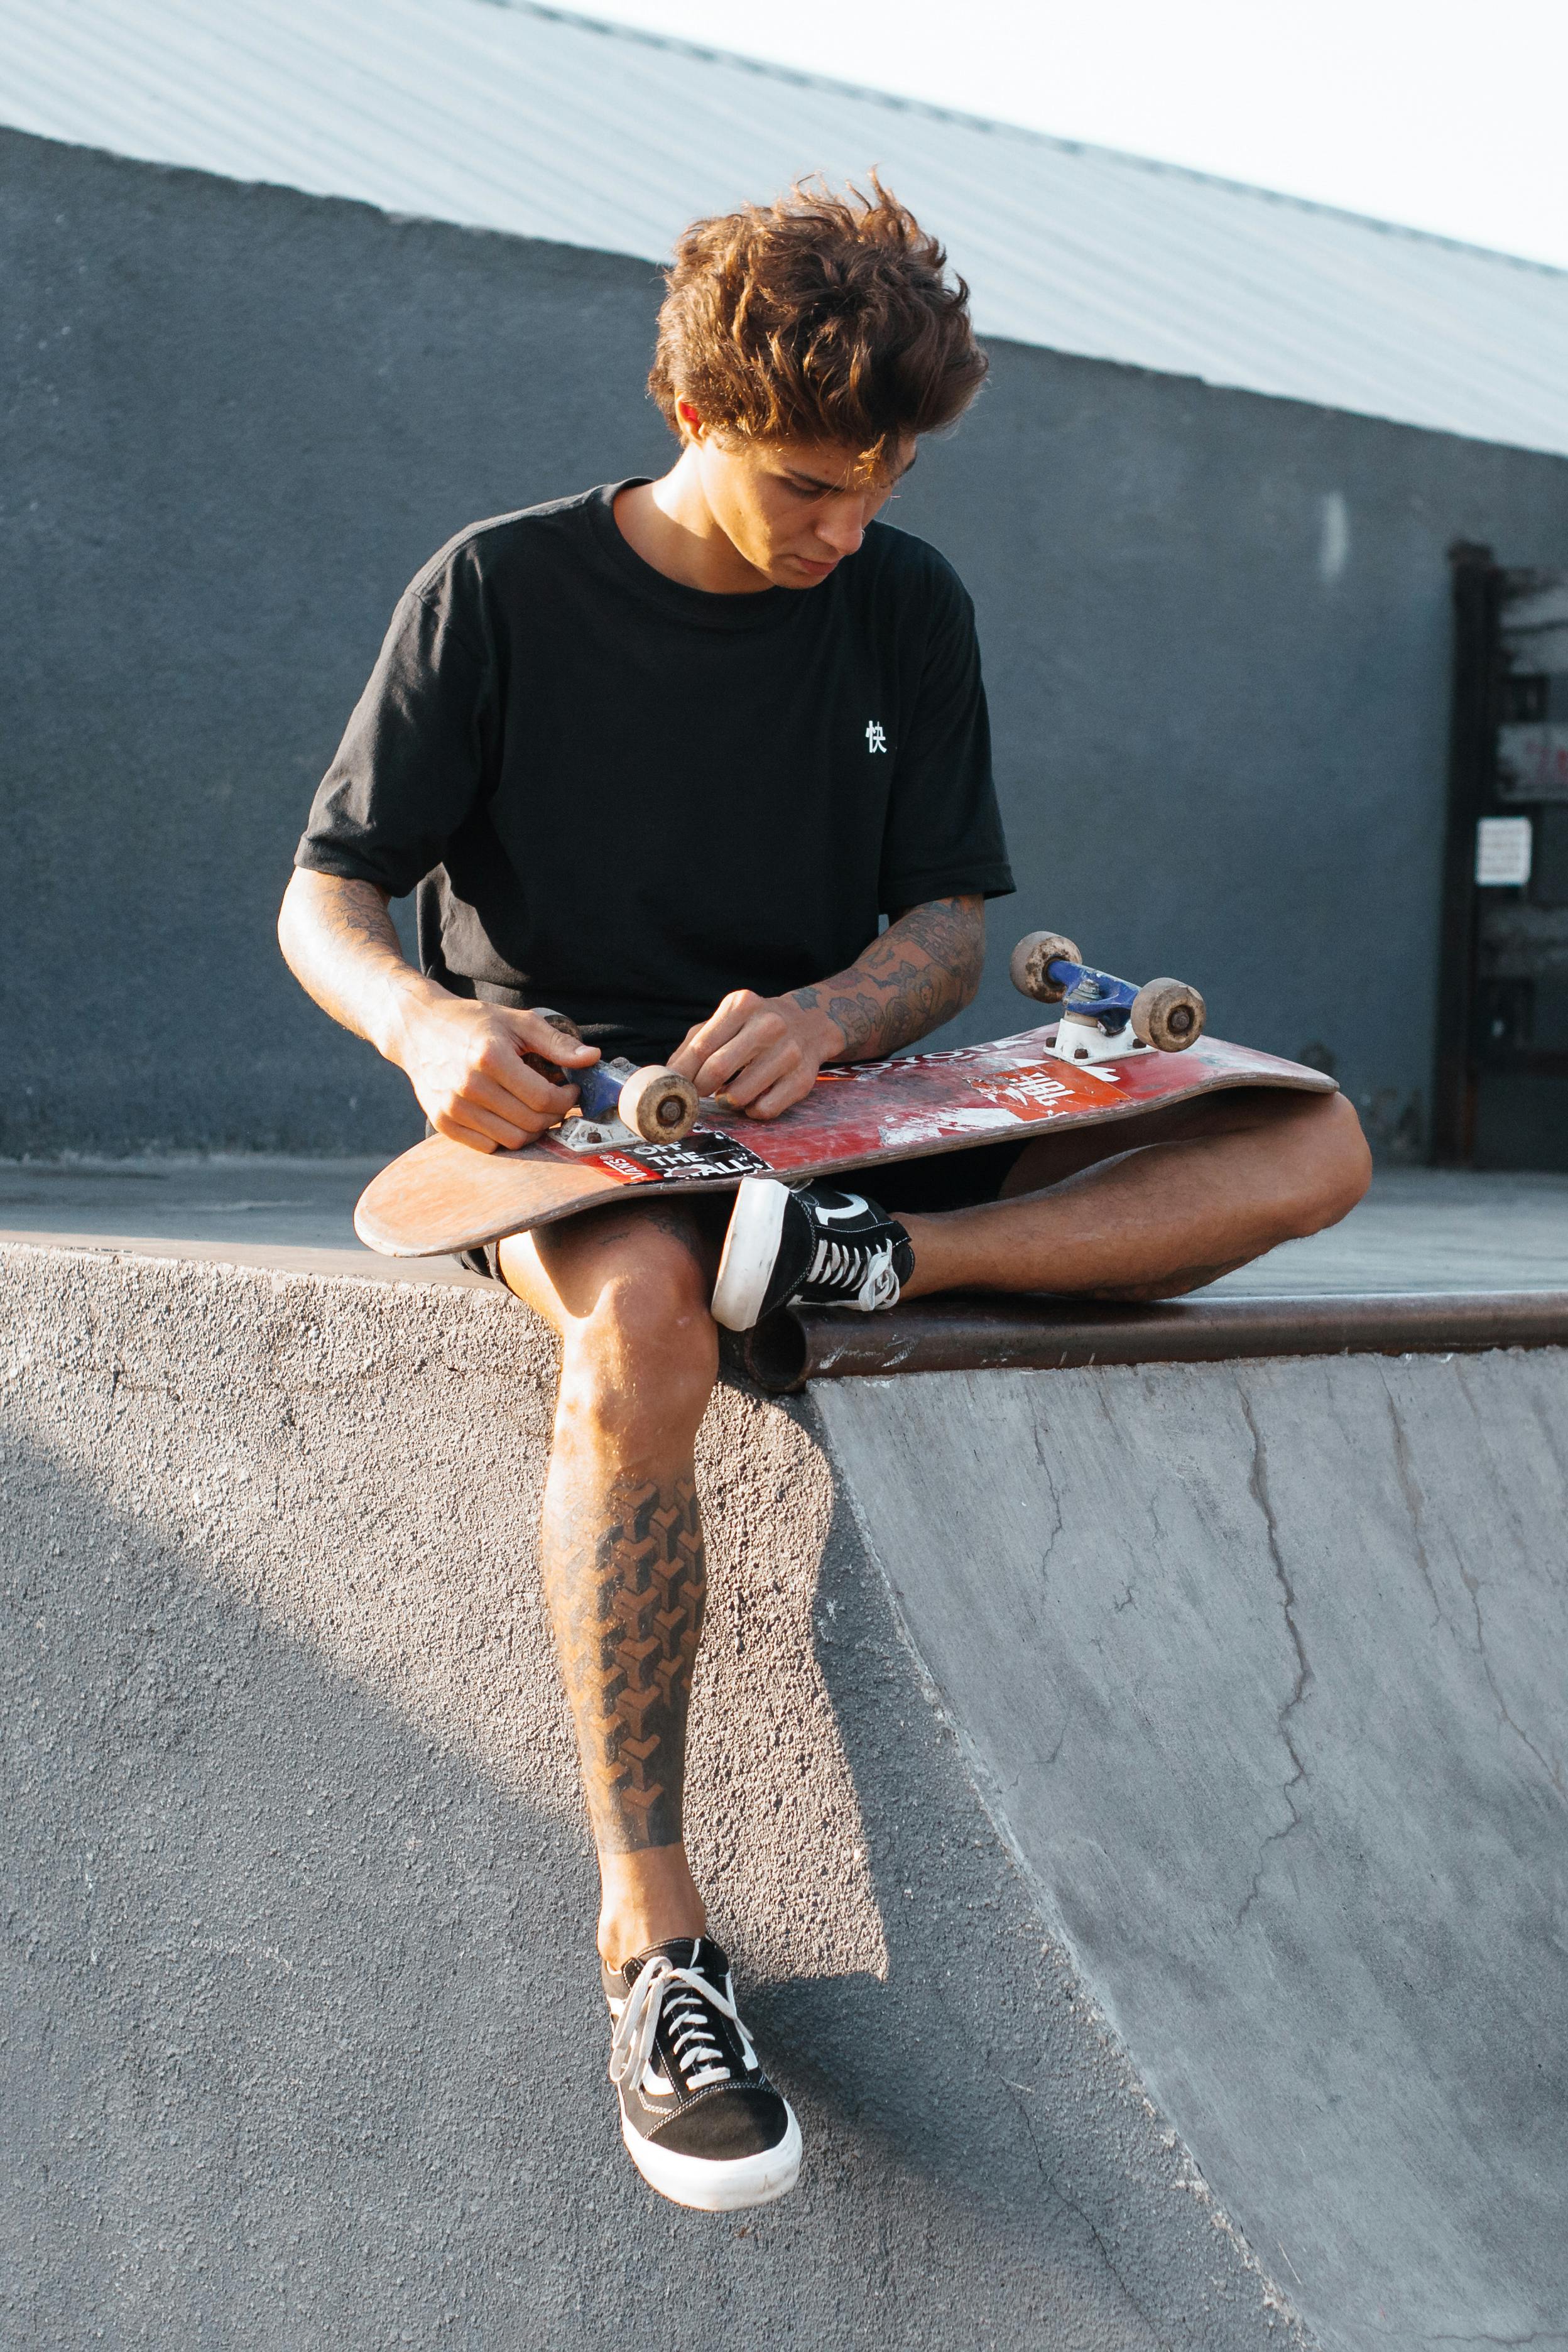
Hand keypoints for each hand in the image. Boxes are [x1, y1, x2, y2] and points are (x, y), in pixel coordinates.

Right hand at [392, 990, 599, 1152]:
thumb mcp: (516, 1022)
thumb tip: (592, 1058)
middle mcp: (469, 1087)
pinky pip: (488, 1147)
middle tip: (556, 1101)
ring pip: (512, 1141)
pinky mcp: (442, 1122)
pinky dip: (505, 1137)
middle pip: (531, 1124)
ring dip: (533, 1130)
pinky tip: (509, 1116)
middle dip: (554, 1116)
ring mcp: (453, 1108)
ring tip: (534, 1110)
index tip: (570, 1090)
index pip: (544, 1099)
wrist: (417, 1028)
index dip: (567, 1099)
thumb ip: (556, 1043)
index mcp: (490, 1059)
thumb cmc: (470, 1022)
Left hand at [669, 989, 837, 1120]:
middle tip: (699, 1094)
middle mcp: (768, 1025)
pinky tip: (753, 1098)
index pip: (701, 1047)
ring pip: (740, 1095)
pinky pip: (765, 1109)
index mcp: (742, 1005)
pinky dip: (751, 1111)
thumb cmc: (755, 1026)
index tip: (674, 1087)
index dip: (682, 1074)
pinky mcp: (803, 1079)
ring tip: (728, 1094)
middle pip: (718, 1069)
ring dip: (727, 1101)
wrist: (810, 1024)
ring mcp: (789, 1052)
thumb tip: (666, 1076)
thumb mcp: (725, 1021)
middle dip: (701, 1089)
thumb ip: (693, 1045)